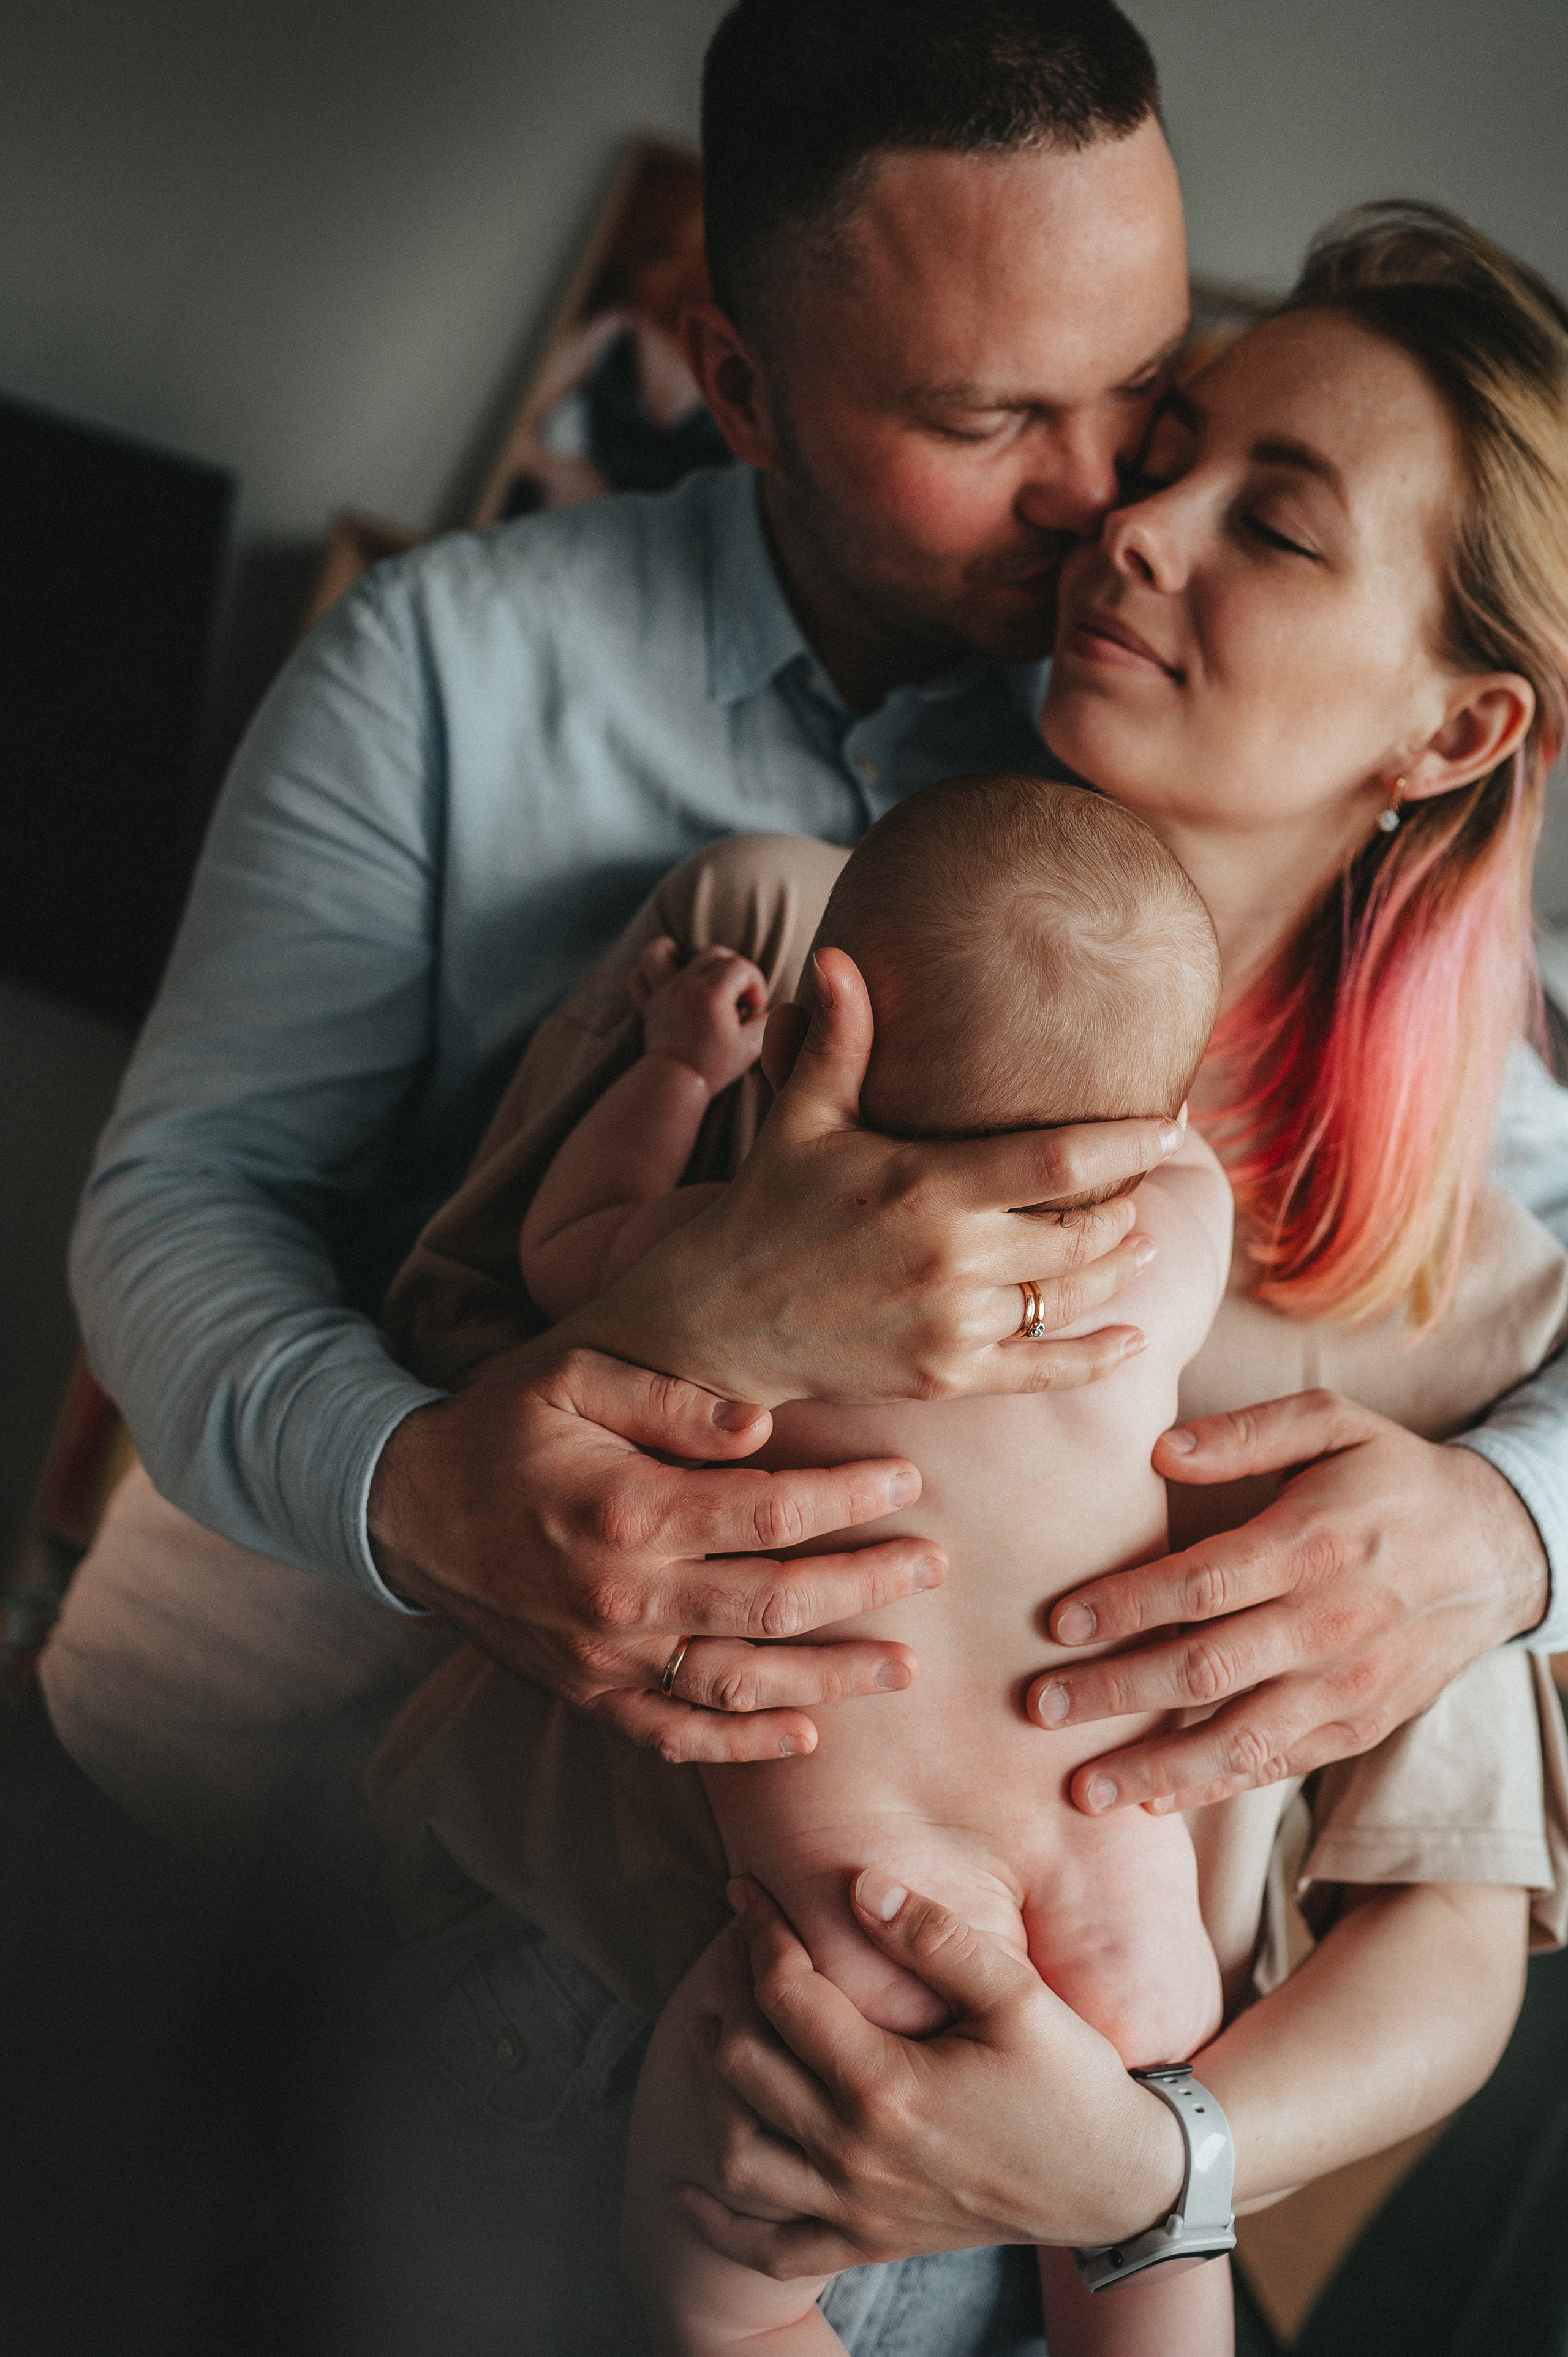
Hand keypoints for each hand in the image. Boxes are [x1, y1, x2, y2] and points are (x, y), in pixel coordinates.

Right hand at [369, 1340, 944, 1761]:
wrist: (404, 1508)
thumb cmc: (500, 1427)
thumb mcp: (573, 1377)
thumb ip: (670, 1398)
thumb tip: (765, 1425)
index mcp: (626, 1508)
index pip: (769, 1511)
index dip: (849, 1498)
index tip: (909, 1482)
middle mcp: (622, 1595)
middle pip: (775, 1602)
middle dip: (867, 1586)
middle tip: (934, 1567)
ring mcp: (605, 1658)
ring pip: (741, 1684)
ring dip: (831, 1679)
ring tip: (904, 1668)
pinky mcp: (588, 1694)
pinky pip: (676, 1736)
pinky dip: (744, 1745)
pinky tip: (807, 1736)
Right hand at [572, 946, 1181, 1408]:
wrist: (714, 1319)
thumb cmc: (764, 1208)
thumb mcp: (800, 1119)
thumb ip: (838, 1041)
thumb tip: (838, 953)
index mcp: (924, 1185)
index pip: (1059, 1158)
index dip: (1128, 1142)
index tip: (1173, 1125)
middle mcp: (948, 1259)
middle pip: (1082, 1231)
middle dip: (1126, 1208)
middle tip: (1145, 1186)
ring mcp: (949, 1325)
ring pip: (1069, 1297)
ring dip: (1118, 1270)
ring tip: (1141, 1243)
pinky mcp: (944, 1377)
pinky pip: (1045, 1370)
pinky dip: (1097, 1357)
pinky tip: (1134, 1339)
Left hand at [629, 937, 767, 1091]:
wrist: (676, 1083)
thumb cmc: (714, 1066)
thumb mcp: (751, 1046)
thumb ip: (770, 1023)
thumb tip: (782, 1011)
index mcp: (711, 992)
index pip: (741, 966)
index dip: (755, 983)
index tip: (755, 1008)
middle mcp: (685, 985)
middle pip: (714, 954)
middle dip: (733, 970)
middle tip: (737, 999)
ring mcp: (664, 993)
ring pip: (661, 952)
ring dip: (679, 953)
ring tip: (696, 971)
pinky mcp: (650, 1006)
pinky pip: (638, 979)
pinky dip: (647, 974)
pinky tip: (665, 980)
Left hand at [675, 1873, 1182, 2275]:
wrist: (1117, 2184)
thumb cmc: (1071, 2081)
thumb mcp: (1017, 1996)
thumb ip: (937, 1938)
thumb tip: (861, 1885)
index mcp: (886, 2085)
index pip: (784, 1991)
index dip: (756, 1928)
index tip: (743, 1887)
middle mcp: (856, 2152)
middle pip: (744, 2063)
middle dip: (729, 1990)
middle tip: (740, 1943)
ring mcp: (857, 2206)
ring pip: (738, 2154)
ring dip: (712, 2094)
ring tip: (715, 2033)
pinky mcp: (869, 2241)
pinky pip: (770, 2250)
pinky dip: (717, 2223)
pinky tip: (689, 2187)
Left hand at [1028, 1389, 1550, 1812]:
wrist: (1498, 1552)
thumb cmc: (1394, 1478)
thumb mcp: (1334, 1422)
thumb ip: (1247, 1433)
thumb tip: (1160, 1451)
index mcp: (1311, 1544)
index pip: (1200, 1585)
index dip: (1125, 1606)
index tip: (1057, 1622)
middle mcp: (1328, 1624)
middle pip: (1205, 1669)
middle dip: (1114, 1693)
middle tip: (1037, 1709)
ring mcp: (1346, 1686)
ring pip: (1237, 1738)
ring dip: (1153, 1767)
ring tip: (1081, 1788)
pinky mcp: (1358, 1726)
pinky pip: (1276, 1767)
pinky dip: (1212, 1787)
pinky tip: (1152, 1798)